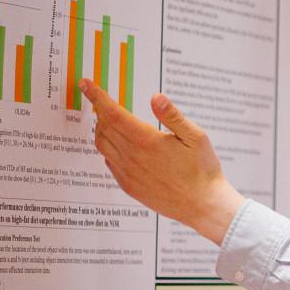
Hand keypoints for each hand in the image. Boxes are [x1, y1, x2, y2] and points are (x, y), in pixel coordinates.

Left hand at [80, 79, 244, 244]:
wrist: (203, 205)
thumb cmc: (203, 170)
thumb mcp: (196, 137)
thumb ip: (173, 116)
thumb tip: (156, 97)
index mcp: (147, 141)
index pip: (113, 113)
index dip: (97, 96)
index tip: (86, 84)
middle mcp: (132, 157)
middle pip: (104, 126)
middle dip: (101, 110)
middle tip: (103, 100)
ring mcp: (128, 173)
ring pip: (102, 145)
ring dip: (102, 129)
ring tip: (110, 120)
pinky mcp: (128, 186)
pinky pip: (109, 163)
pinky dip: (108, 148)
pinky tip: (120, 145)